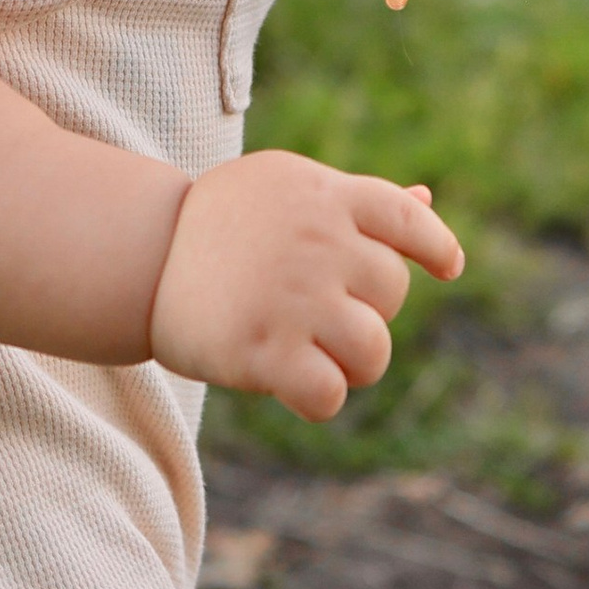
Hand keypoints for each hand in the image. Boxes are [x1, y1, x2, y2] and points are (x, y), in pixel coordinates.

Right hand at [148, 150, 463, 418]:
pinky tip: (296, 384)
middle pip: (391, 293)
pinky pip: (329, 394)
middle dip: (367, 310)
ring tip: (317, 354)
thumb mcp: (286, 190)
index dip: (437, 246)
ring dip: (354, 363)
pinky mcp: (263, 352)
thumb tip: (427, 201)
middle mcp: (318, 242)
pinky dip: (320, 398)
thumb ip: (355, 203)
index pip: (408, 220)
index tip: (448, 267)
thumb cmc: (220, 223)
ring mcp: (293, 298)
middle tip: (317, 311)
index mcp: (326, 195)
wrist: (139, 255)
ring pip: (373, 351)